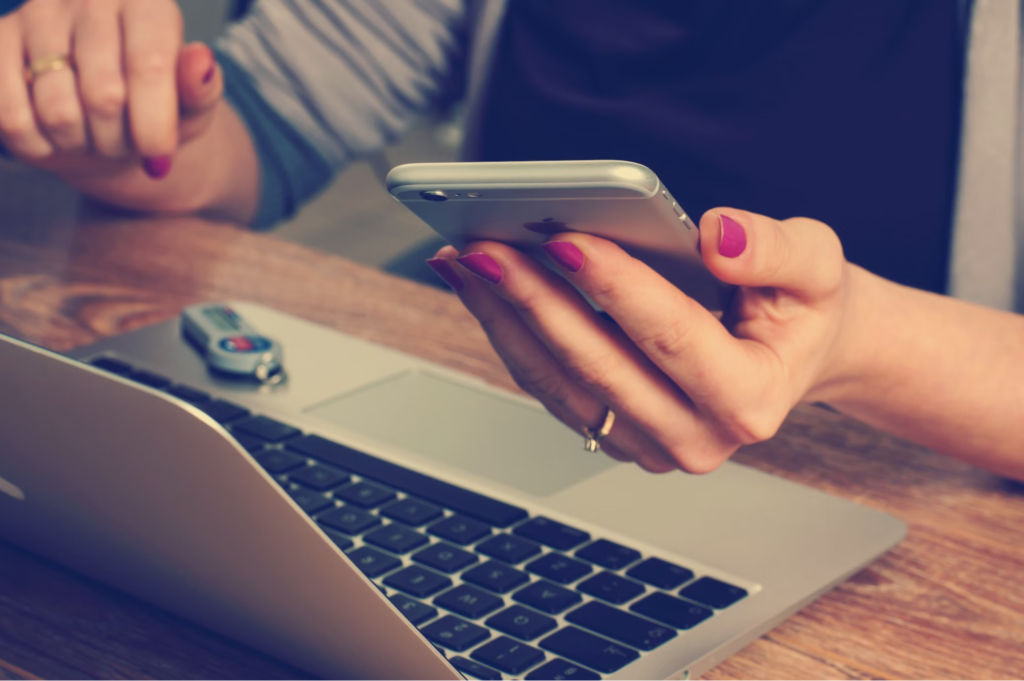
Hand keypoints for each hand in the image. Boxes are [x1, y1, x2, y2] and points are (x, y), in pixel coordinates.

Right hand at [0, 0, 221, 179]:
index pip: (148, 66)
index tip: (159, 155)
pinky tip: (55, 136)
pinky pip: (12, 116)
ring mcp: (38, 15)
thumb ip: (201, 89)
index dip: (154, 124)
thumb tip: (200, 60)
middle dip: (119, 141)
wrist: (102, 118)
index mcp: (146, 3)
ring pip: (58, 112)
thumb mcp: (191, 107)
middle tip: (125, 143)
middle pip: (104, 96)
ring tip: (93, 134)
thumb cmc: (154, 108)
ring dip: (81, 144)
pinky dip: (39, 145)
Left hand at [428, 209, 854, 473]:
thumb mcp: (818, 266)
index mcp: (751, 400)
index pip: (671, 337)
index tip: (565, 239)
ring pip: (559, 383)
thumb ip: (776, 250)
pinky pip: (550, 387)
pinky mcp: (615, 434)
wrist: (794, 354)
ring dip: (506, 319)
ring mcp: (649, 444)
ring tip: (467, 261)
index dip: (616, 287)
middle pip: (598, 366)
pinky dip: (511, 334)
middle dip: (535, 301)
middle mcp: (696, 438)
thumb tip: (716, 237)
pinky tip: (483, 288)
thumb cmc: (802, 308)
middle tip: (486, 247)